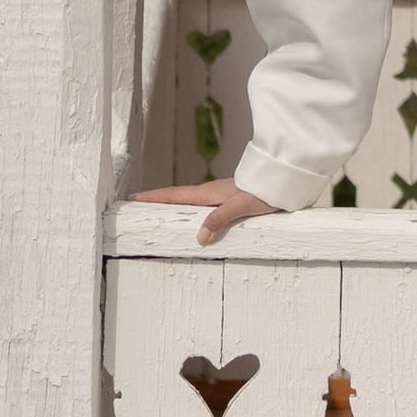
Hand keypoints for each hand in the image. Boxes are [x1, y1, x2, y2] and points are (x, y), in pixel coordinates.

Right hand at [138, 177, 280, 246]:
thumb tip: (200, 237)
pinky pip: (200, 203)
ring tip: (157, 210)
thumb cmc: (264, 192)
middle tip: (138, 203)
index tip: (134, 198)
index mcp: (209, 193)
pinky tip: (190, 214)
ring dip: (172, 203)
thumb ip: (220, 219)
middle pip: (177, 196)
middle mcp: (210, 192)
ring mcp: (218, 194)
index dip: (154, 197)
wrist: (283, 180)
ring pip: (189, 199)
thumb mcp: (241, 207)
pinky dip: (188, 207)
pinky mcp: (227, 198)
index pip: (175, 195)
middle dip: (157, 200)